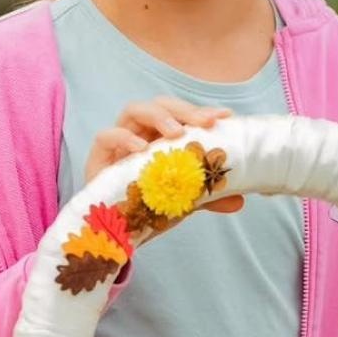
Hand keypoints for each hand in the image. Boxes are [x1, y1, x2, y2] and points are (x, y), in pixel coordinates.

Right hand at [84, 97, 242, 214]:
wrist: (115, 231)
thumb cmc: (147, 205)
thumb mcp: (183, 199)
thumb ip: (207, 196)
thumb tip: (239, 201)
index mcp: (160, 136)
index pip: (182, 114)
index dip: (202, 112)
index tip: (225, 117)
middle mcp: (140, 133)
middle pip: (160, 105)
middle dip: (184, 110)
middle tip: (205, 123)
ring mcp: (118, 142)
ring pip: (134, 109)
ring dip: (158, 116)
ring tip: (176, 133)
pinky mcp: (98, 157)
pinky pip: (105, 136)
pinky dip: (123, 137)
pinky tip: (141, 149)